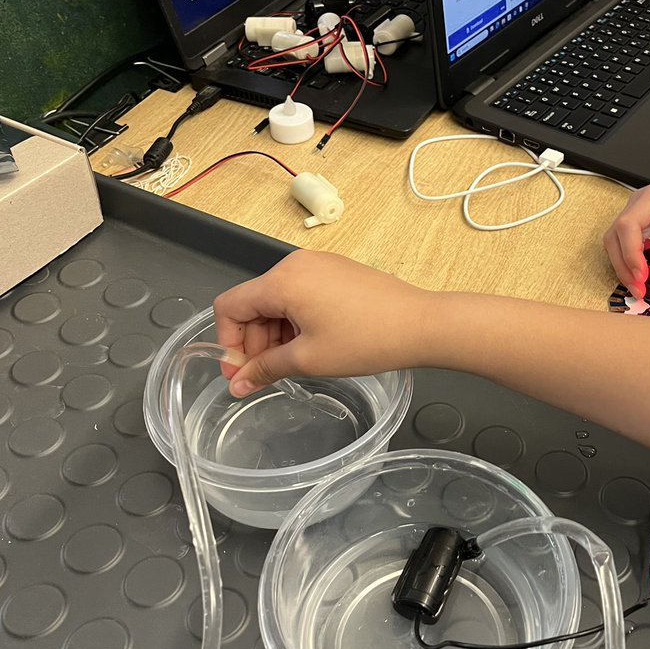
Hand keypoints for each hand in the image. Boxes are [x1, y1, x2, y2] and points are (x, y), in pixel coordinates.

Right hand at [212, 250, 429, 396]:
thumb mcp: (309, 359)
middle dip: (253, 341)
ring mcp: (318, 264)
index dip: (228, 342)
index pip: (230, 306)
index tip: (240, 372)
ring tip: (293, 363)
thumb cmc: (367, 339)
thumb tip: (238, 384)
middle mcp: (296, 264)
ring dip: (275, 334)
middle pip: (253, 303)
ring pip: (277, 300)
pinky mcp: (335, 271)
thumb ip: (265, 369)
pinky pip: (300, 293)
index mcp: (283, 280)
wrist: (420, 324)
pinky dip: (295, 321)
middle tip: (264, 375)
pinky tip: (310, 345)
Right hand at [603, 162, 649, 297]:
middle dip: (624, 266)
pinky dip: (634, 263)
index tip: (642, 275)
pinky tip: (644, 276)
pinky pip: (631, 246)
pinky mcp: (645, 225)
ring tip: (641, 286)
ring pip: (618, 244)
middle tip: (639, 288)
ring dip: (626, 267)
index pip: (628, 226)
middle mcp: (640, 205)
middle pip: (615, 237)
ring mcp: (640, 215)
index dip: (630, 253)